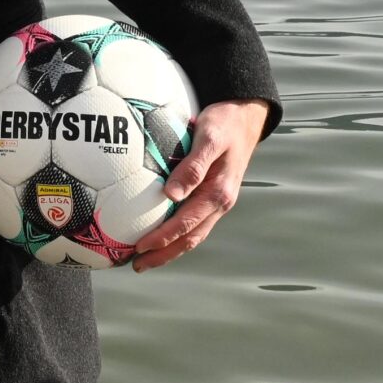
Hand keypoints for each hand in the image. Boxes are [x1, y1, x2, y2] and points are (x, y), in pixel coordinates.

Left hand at [130, 100, 269, 271]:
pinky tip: (161, 234)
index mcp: (219, 193)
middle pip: (190, 238)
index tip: (140, 247)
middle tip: (137, 265)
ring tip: (145, 258)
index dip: (163, 238)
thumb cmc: (224, 123)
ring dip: (170, 249)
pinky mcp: (212, 196)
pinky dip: (177, 233)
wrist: (245, 117)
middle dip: (164, 254)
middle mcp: (219, 203)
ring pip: (193, 234)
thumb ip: (193, 166)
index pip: (186, 224)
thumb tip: (170, 194)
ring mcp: (217, 202)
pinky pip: (194, 222)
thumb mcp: (209, 138)